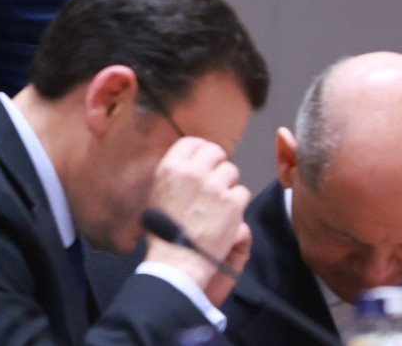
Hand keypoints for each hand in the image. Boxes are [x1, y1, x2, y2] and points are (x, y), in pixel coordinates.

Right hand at [141, 137, 251, 291]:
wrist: (177, 258)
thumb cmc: (164, 230)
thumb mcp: (159, 192)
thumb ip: (175, 174)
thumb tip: (191, 162)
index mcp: (171, 167)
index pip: (192, 143)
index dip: (201, 149)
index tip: (205, 158)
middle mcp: (193, 172)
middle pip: (215, 152)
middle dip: (218, 164)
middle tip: (216, 179)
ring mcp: (215, 187)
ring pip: (232, 171)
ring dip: (228, 183)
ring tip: (220, 200)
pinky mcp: (232, 204)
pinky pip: (242, 192)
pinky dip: (237, 203)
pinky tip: (227, 214)